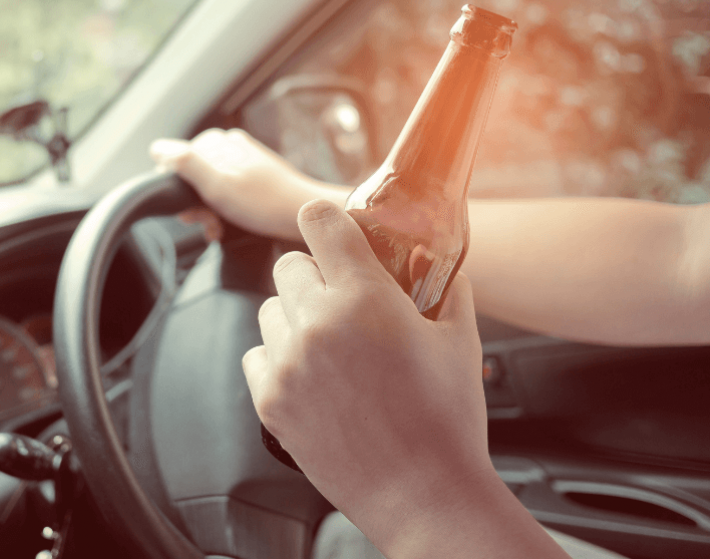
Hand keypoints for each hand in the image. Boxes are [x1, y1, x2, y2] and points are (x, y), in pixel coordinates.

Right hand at [150, 128, 346, 241]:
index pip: (170, 162)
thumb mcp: (216, 183)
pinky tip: (226, 226)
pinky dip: (220, 211)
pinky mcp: (249, 178)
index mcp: (212, 143)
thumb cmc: (262, 202)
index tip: (190, 208)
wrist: (303, 214)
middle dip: (193, 204)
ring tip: (218, 228)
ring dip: (206, 212)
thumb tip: (157, 149)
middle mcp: (224, 147)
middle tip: (208, 222)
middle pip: (188, 177)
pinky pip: (223, 194)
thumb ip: (185, 162)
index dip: (175, 189)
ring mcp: (238, 161)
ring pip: (205, 188)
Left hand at [242, 200, 567, 557]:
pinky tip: (312, 376)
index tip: (329, 230)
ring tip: (330, 347)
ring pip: (270, 309)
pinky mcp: (269, 399)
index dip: (325, 221)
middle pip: (287, 264)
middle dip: (314, 275)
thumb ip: (445, 288)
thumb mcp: (459, 340)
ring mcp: (288, 363)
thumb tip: (437, 261)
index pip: (319, 220)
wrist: (424, 493)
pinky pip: (256, 354)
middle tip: (341, 302)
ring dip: (294, 317)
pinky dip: (279, 358)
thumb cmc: (446, 421)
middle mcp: (316, 323)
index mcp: (364, 297)